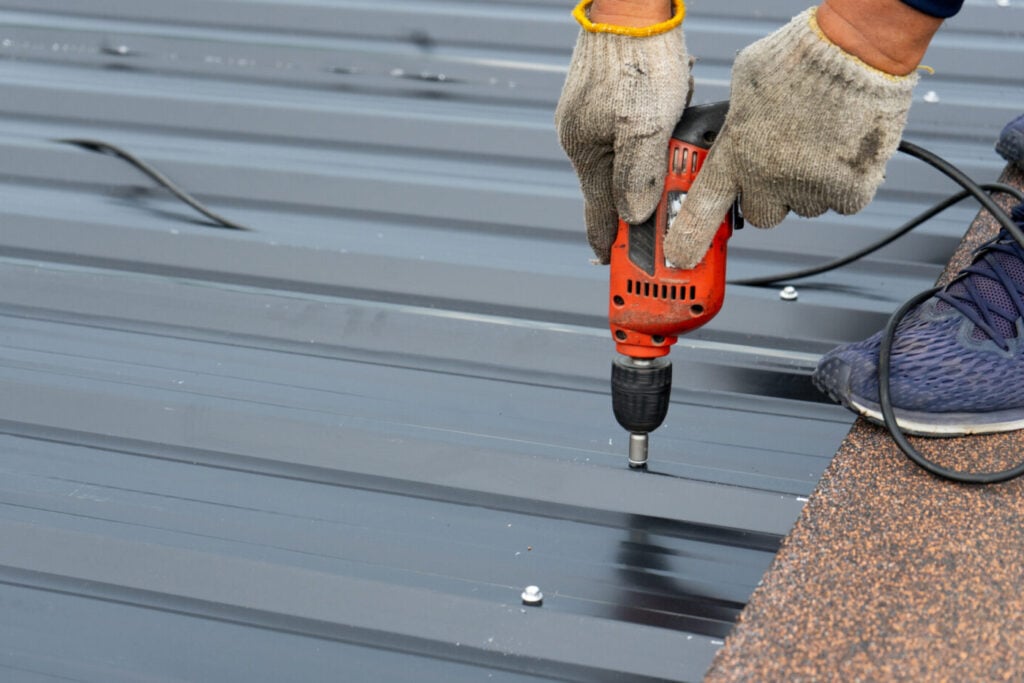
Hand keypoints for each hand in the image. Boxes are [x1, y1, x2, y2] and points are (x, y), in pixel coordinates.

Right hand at [556, 0, 690, 263]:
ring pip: (626, 167)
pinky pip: (632, 141)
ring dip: (650, 178)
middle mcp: (584, 140)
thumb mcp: (645, 127)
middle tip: (663, 232)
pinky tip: (670, 140)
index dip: (608, 246)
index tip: (616, 271)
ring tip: (677, 183)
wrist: (633, 6)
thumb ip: (638, 177)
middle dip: (638, 212)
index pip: (596, 215)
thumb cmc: (638, 59)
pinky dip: (650, 150)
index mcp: (585, 151)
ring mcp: (594, 121)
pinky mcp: (609, 104)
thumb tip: (633, 217)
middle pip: (613, 193)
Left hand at [665, 7, 917, 268]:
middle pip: (760, 214)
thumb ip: (734, 119)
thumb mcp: (743, 84)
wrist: (856, 51)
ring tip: (817, 140)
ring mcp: (809, 189)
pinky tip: (843, 147)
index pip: (700, 210)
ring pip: (803, 206)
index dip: (688, 239)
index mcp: (734, 154)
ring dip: (807, 185)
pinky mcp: (849, 191)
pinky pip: (842, 201)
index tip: (680, 259)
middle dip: (768, 195)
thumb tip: (732, 129)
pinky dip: (845, 181)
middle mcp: (768, 179)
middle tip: (781, 163)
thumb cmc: (799, 57)